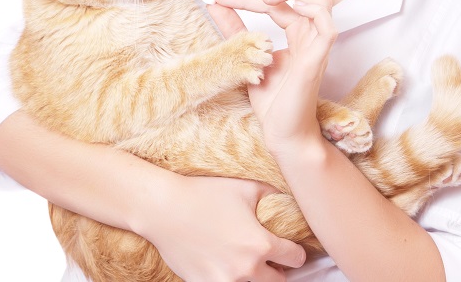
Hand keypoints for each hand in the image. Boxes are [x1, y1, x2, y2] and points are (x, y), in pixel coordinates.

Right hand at [137, 175, 305, 281]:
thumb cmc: (204, 194)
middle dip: (278, 269)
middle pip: (279, 281)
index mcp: (261, 245)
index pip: (297, 258)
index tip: (290, 247)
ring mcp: (224, 281)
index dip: (296, 251)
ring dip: (254, 277)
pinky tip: (224, 266)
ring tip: (245, 261)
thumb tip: (289, 198)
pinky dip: (229, 280)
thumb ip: (273, 195)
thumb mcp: (245, 187)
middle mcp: (246, 269)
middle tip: (270, 257)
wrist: (163, 208)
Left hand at [206, 0, 337, 156]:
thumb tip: (213, 2)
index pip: (277, 2)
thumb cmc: (272, 102)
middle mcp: (310, 35)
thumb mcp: (246, 55)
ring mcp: (317, 45)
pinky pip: (327, 24)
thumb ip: (233, 28)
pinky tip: (289, 7)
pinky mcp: (318, 58)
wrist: (283, 133)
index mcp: (297, 34)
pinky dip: (311, 8)